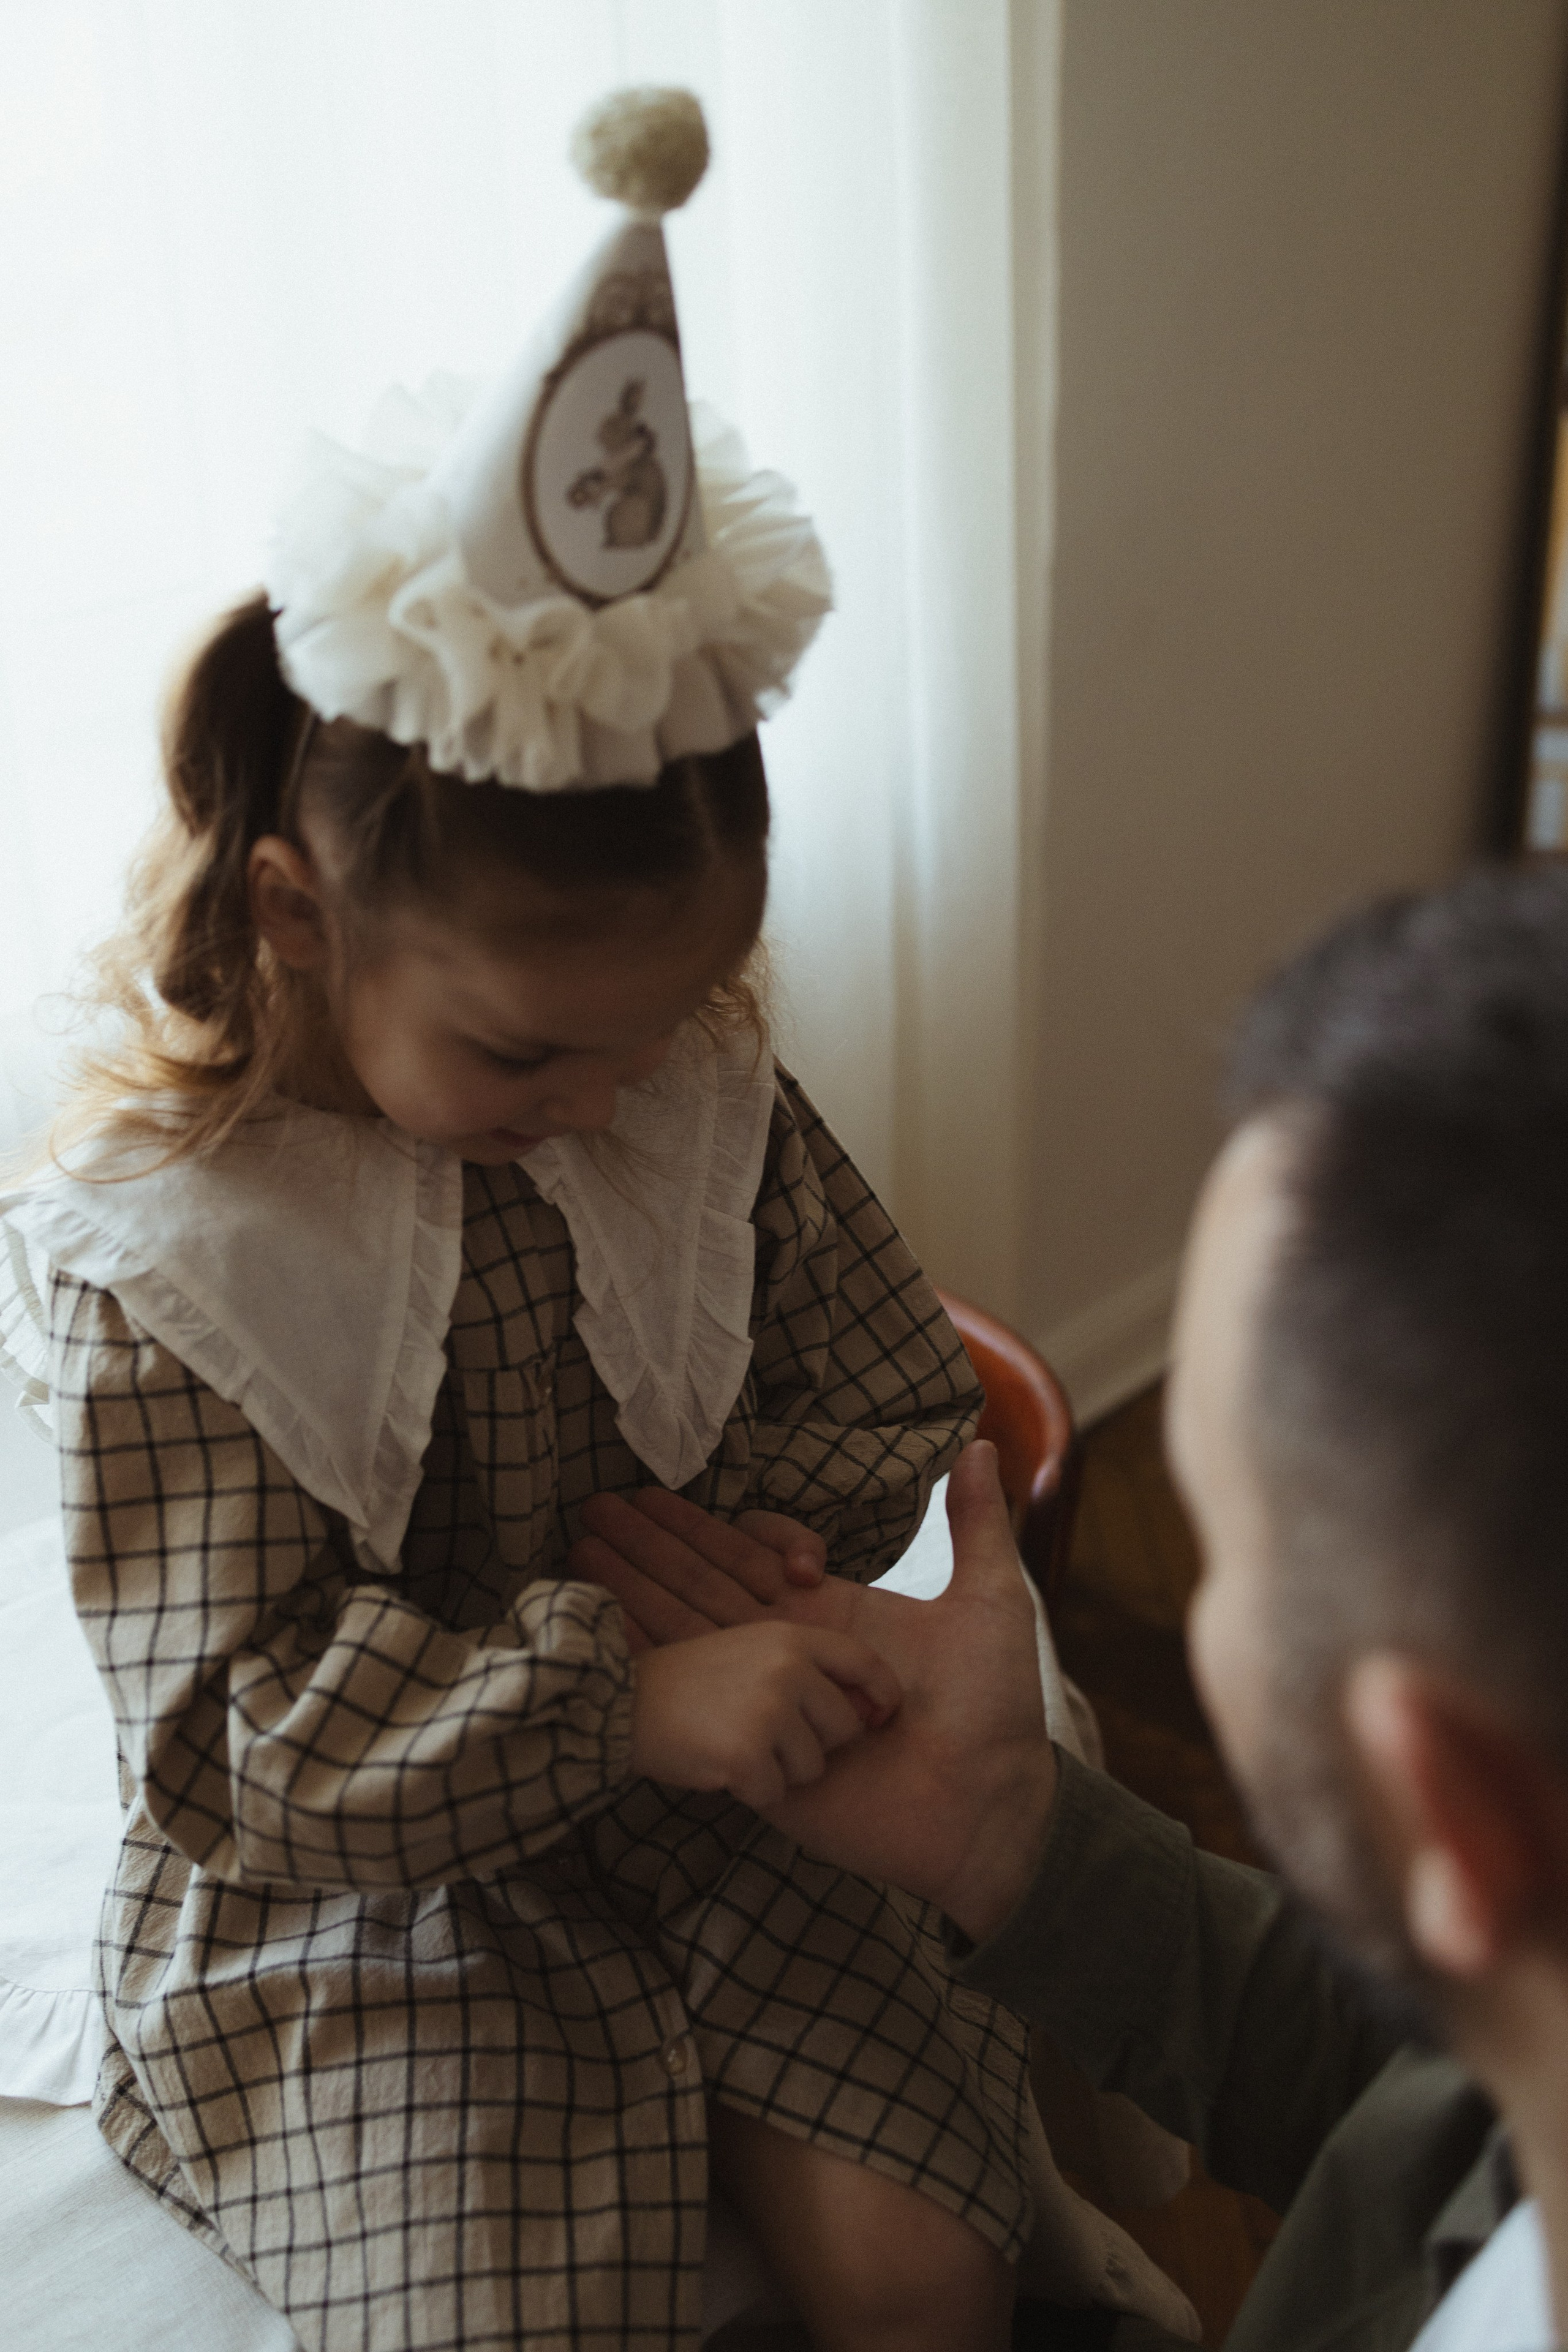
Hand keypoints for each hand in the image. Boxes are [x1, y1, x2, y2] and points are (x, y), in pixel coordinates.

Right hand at [579, 1445, 1059, 1941]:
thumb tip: (977, 1445)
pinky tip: (600, 1644)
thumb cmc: (995, 1709)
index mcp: (833, 1617)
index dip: (701, 1525)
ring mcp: (770, 1712)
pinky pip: (699, 1716)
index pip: (752, 1557)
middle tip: (591, 1510)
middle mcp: (791, 1658)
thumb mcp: (991, 1603)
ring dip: (632, 1595)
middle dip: (647, 1549)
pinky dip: (652, 1676)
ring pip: (689, 1638)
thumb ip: (978, 1526)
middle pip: (704, 1588)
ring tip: (577, 1556)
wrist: (992, 1811)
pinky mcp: (760, 1765)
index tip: (651, 1493)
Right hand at [628, 1619, 900, 1810]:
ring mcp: (769, 1711)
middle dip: (814, 1743)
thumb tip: (869, 1711)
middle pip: (846, 1727)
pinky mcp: (748, 1753)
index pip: (866, 1663)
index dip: (882, 1695)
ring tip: (736, 1744)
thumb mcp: (751, 1650)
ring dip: (780, 1770)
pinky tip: (719, 1765)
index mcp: (792, 1638)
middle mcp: (788, 1669)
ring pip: (813, 1767)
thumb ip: (806, 1668)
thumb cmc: (690, 1682)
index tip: (879, 1716)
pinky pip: (776, 1793)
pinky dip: (749, 1791)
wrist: (620, 1701)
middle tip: (763, 1732)